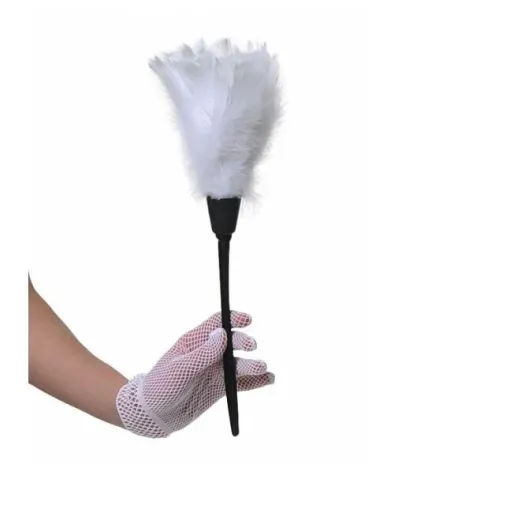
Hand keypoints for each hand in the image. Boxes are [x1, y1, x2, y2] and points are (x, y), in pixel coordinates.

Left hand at [116, 311, 273, 436]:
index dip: (233, 318)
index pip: (218, 323)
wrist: (153, 415)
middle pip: (232, 343)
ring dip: (252, 365)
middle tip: (251, 347)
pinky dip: (256, 382)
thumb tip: (223, 333)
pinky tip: (268, 380)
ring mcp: (216, 371)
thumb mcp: (180, 369)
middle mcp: (208, 354)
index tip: (247, 320)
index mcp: (195, 342)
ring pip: (239, 364)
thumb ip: (203, 353)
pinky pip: (241, 383)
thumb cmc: (160, 387)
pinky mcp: (221, 388)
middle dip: (243, 342)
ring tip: (262, 369)